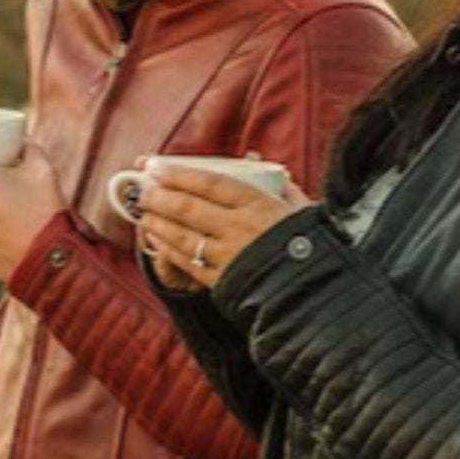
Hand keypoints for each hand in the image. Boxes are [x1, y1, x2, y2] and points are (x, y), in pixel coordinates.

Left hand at [135, 161, 309, 291]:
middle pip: (189, 207)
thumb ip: (283, 188)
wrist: (316, 292)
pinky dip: (167, 249)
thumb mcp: (301, 210)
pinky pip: (187, 262)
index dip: (179, 173)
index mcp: (260, 204)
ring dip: (157, 222)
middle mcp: (240, 228)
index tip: (156, 166)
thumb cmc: (310, 245)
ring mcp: (229, 256)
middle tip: (143, 189)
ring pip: (182, 235)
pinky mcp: (222, 281)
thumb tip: (268, 169)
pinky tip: (155, 238)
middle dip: (159, 196)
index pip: (210, 183)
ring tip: (143, 212)